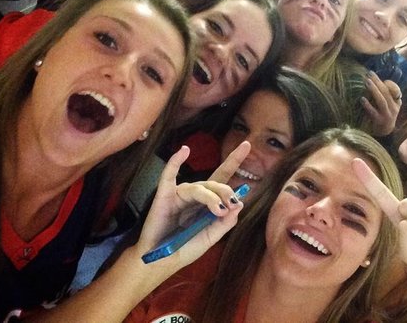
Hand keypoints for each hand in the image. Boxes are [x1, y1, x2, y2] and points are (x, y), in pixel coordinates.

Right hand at [137, 141, 250, 269]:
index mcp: (208, 203)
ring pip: (199, 187)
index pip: (224, 179)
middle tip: (232, 205)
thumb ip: (225, 224)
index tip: (246, 144)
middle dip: (226, 192)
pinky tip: (184, 151)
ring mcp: (180, 194)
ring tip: (219, 209)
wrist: (159, 261)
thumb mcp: (210, 238)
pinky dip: (175, 162)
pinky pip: (169, 175)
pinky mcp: (165, 195)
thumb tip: (239, 204)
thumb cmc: (184, 249)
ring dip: (211, 196)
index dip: (234, 161)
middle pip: (215, 183)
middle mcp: (196, 196)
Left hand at [360, 72, 400, 135]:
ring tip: (367, 82)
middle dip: (378, 82)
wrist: (384, 133)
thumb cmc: (384, 115)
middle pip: (387, 93)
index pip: (395, 90)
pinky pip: (374, 113)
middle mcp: (394, 108)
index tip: (373, 75)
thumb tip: (373, 80)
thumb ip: (384, 94)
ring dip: (374, 90)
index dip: (386, 82)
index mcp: (396, 102)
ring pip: (382, 101)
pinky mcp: (379, 122)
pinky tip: (362, 99)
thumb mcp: (388, 104)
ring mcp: (387, 115)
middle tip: (369, 74)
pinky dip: (368, 106)